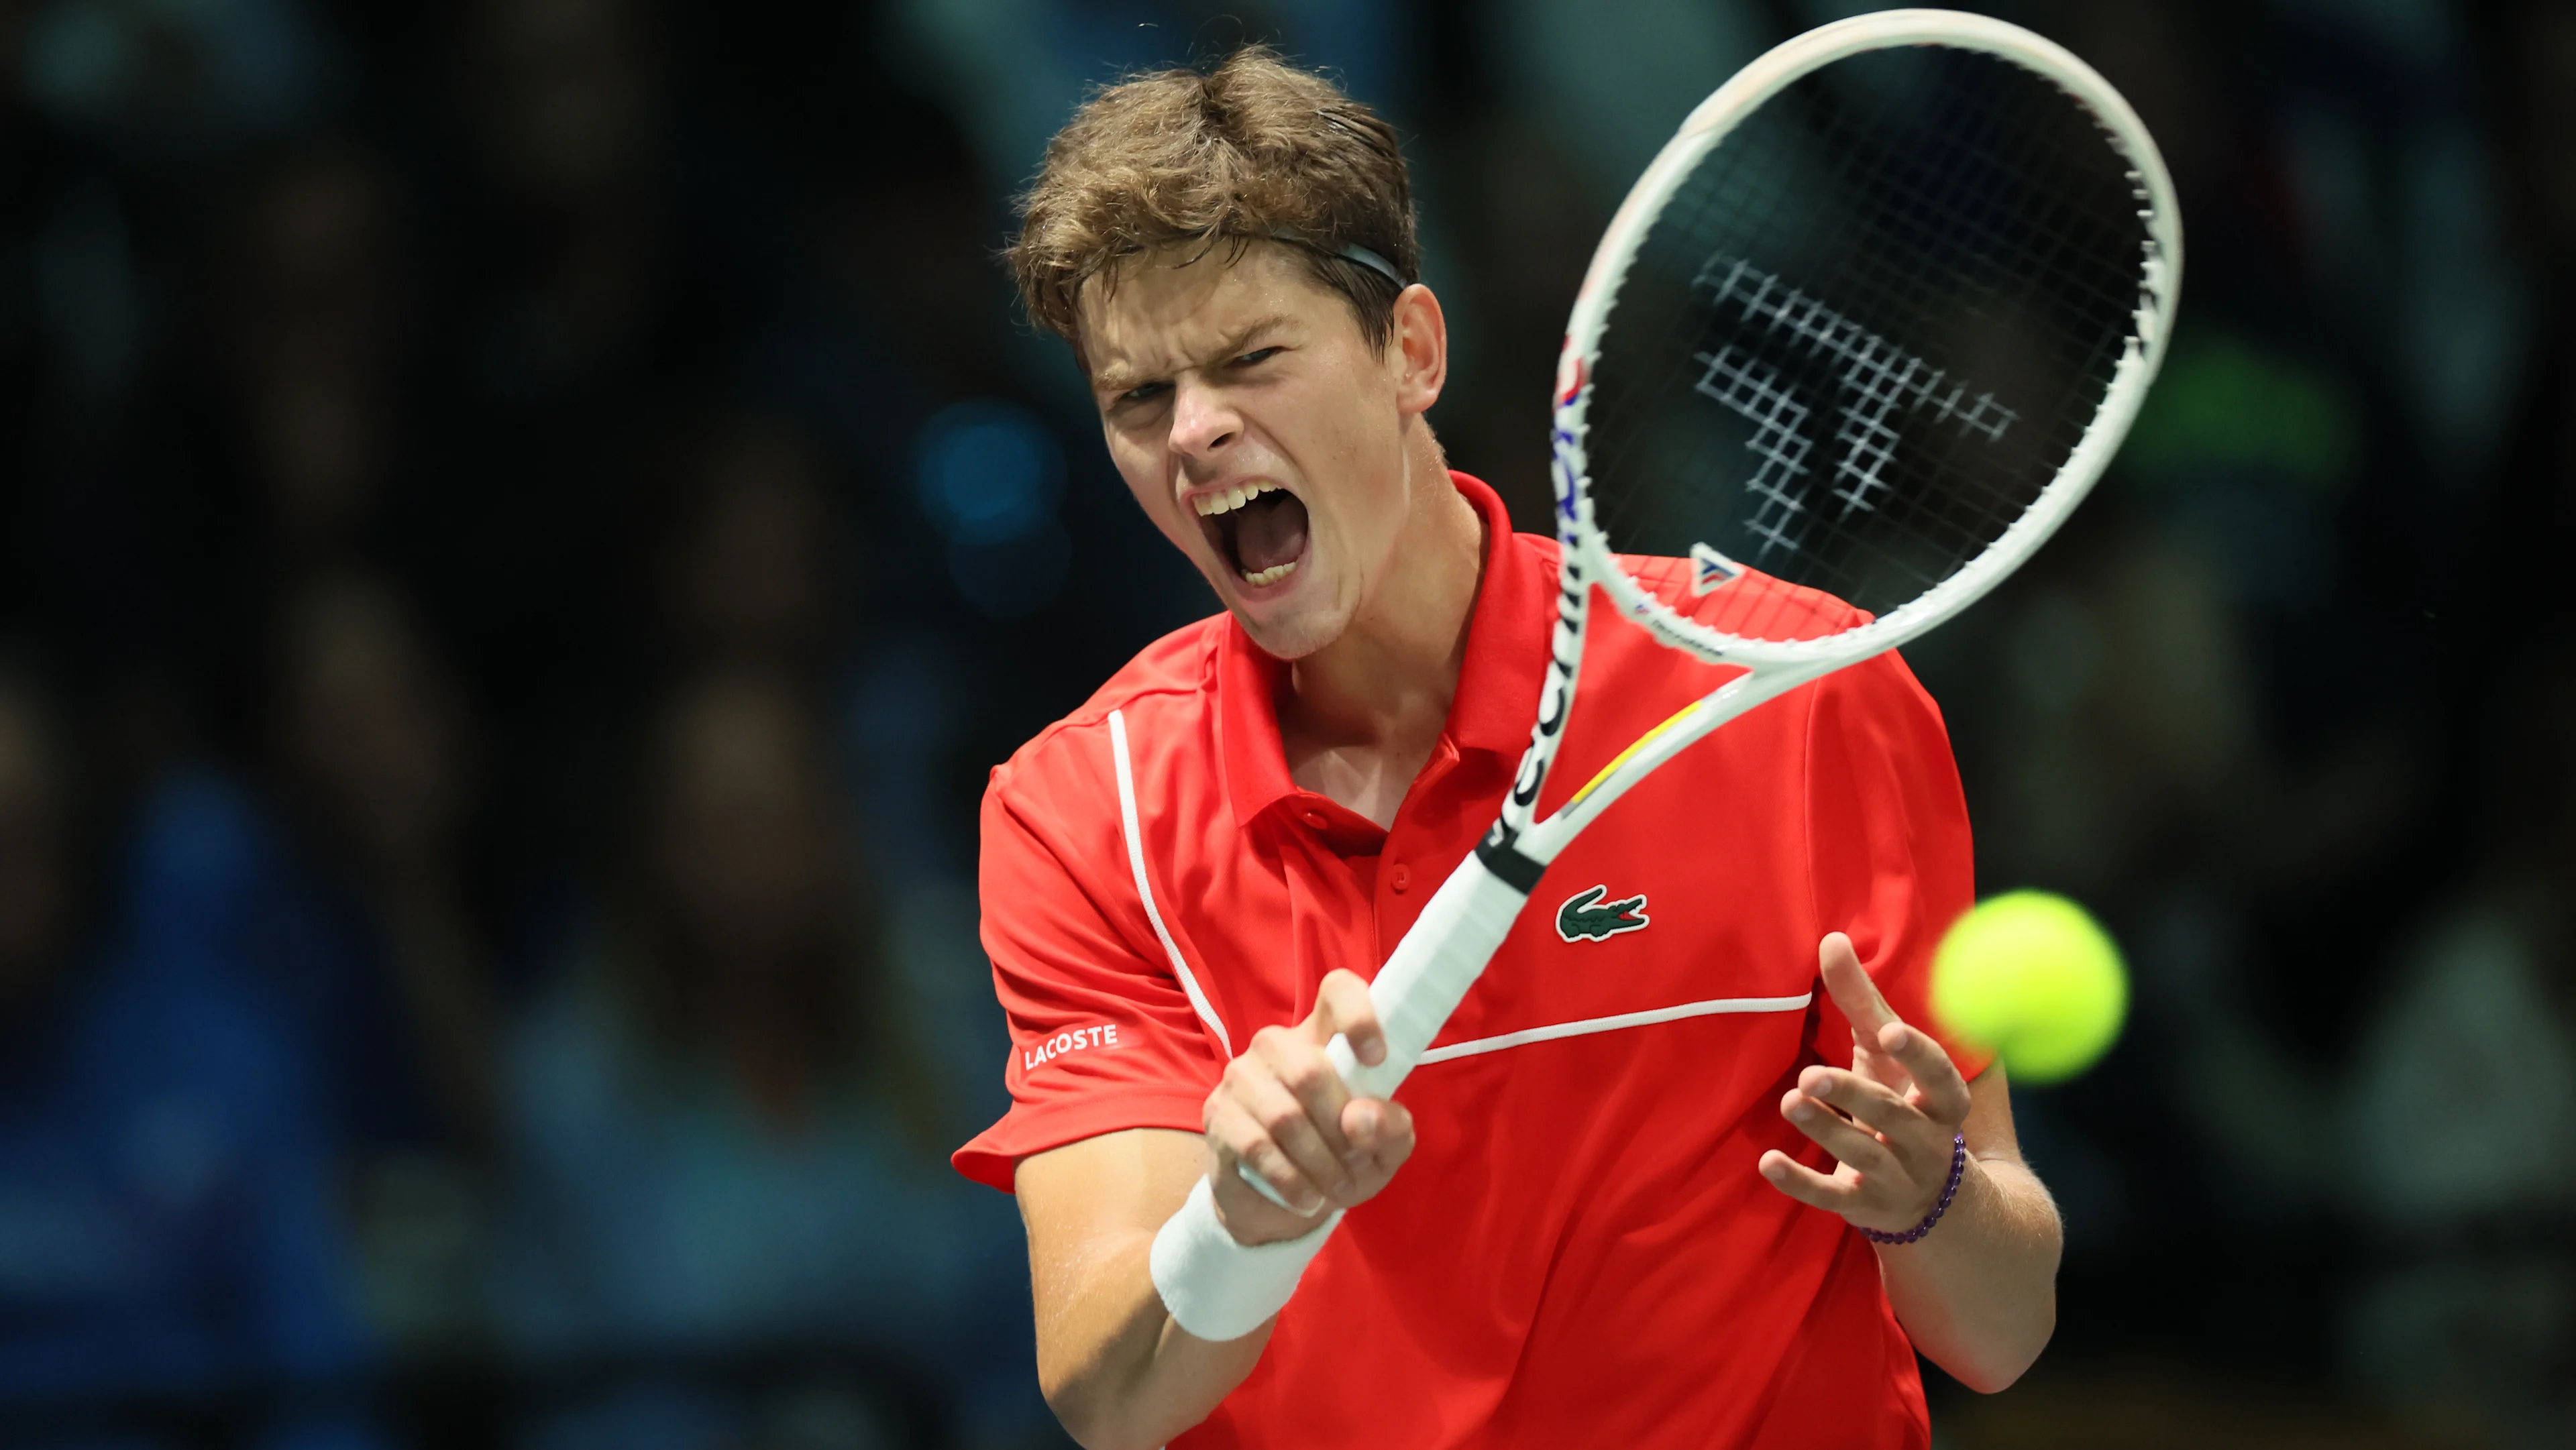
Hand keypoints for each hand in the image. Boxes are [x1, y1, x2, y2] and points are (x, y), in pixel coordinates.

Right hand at [1203, 969, 1415, 1245]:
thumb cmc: (1340, 1161)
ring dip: (1320, 1163)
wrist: (1280, 1207)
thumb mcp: (1383, 1151)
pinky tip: (1306, 1198)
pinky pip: (1257, 1146)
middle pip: (1311, 1070)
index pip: (1337, 991)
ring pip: (1285, 1116)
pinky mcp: (1218, 1115)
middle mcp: (1277, 1045)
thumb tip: (1360, 1118)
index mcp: (1324, 1037)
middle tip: (1355, 1165)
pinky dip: (1291, 1180)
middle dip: (1341, 1130)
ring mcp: (1241, 1077)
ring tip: (1335, 1188)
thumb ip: (1391, 1129)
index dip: (1359, 1014)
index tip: (1378, 1058)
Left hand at [1758, 931, 1975, 1237]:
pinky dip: (1801, 1182)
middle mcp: (1927, 1141)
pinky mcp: (1865, 1206)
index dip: (1917, 1054)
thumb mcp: (1885, 1054)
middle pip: (1893, 1115)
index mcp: (1942, 1100)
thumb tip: (1832, 938)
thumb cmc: (1902, 1101)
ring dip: (1827, 1130)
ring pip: (1864, 1155)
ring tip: (1791, 1101)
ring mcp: (1898, 1178)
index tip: (1889, 1031)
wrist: (1929, 1198)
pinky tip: (1768, 1162)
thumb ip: (1862, 1001)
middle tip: (1810, 1075)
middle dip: (1853, 1095)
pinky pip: (1833, 1197)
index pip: (1939, 1075)